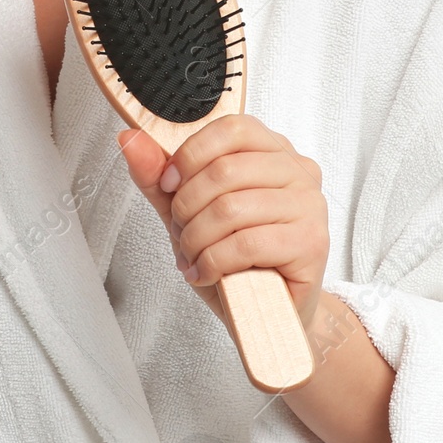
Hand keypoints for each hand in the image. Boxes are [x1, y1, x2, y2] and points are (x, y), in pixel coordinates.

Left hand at [118, 115, 328, 331]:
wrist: (268, 313)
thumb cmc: (233, 257)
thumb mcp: (187, 210)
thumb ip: (158, 175)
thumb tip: (130, 140)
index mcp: (272, 149)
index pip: (230, 128)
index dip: (190, 155)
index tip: (169, 184)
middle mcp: (298, 170)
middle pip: (224, 170)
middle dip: (187, 207)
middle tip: (182, 232)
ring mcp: (310, 205)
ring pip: (231, 209)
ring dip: (197, 239)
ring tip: (193, 256)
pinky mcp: (311, 243)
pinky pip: (247, 243)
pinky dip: (214, 262)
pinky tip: (207, 273)